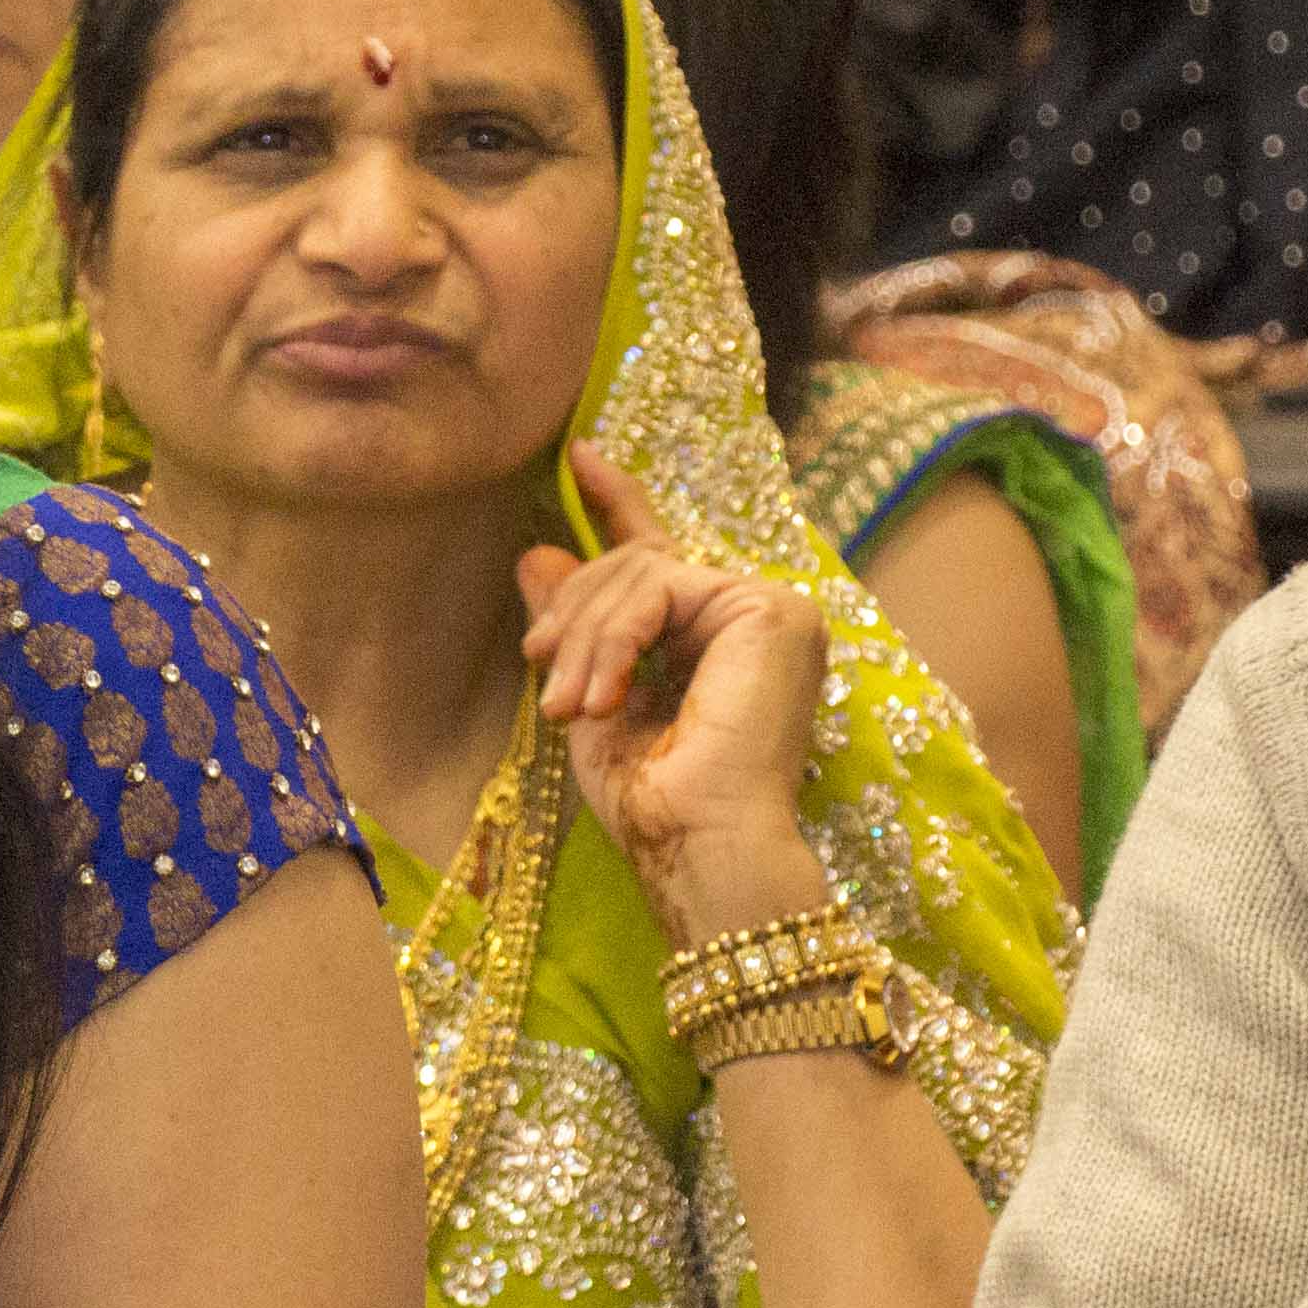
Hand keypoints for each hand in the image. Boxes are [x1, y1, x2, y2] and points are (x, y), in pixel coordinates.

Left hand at [512, 444, 836, 943]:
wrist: (701, 849)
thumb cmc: (654, 800)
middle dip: (573, 618)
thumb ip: (575, 629)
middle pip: (634, 563)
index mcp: (715, 636)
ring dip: (586, 638)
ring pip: (640, 571)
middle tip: (542, 679)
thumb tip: (536, 553)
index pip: (658, 555)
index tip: (579, 458)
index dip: (619, 502)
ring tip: (569, 706)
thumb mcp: (591, 698)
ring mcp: (771, 607)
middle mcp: (753, 614)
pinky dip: (616, 638)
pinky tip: (604, 694)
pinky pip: (661, 587)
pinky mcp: (771, 611)